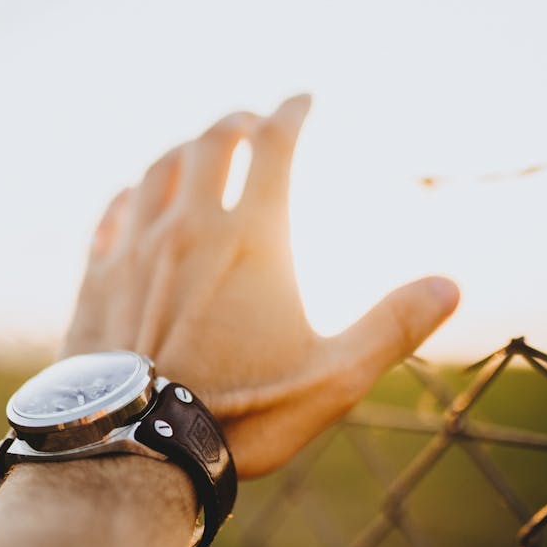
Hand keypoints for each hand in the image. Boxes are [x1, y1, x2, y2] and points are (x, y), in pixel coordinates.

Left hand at [63, 96, 458, 477]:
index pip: (274, 145)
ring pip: (157, 170)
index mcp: (251, 240)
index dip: (291, 112)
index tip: (302, 99)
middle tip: (253, 122)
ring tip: (200, 148)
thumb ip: (392, 327)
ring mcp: (135, 249)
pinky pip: (112, 213)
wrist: (136, 447)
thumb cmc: (241, 415)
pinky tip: (135, 196)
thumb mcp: (333, 379)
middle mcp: (188, 229)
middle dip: (237, 122)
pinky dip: (132, 192)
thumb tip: (449, 286)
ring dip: (184, 149)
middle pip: (210, 143)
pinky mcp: (97, 278)